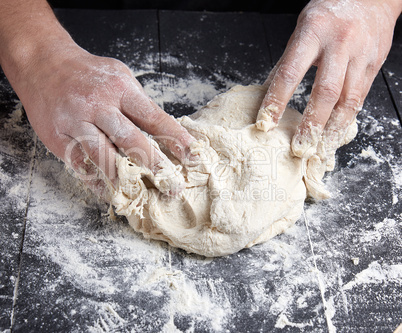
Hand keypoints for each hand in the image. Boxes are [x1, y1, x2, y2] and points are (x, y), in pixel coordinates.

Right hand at [0, 0, 194, 198]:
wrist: (44, 64)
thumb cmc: (89, 74)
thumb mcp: (120, 78)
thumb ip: (139, 105)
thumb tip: (165, 133)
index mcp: (120, 89)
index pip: (154, 118)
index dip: (175, 139)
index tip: (192, 156)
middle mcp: (99, 105)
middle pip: (132, 141)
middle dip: (155, 165)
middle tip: (172, 185)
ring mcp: (76, 122)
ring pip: (103, 156)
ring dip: (125, 178)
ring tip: (142, 193)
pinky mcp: (58, 137)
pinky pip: (80, 164)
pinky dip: (96, 181)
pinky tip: (110, 192)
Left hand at [256, 0, 400, 159]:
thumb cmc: (330, 12)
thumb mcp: (302, 29)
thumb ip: (288, 61)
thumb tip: (268, 91)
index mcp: (312, 33)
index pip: (290, 73)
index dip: (276, 101)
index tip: (265, 123)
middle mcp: (339, 44)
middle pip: (325, 92)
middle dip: (312, 124)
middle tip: (300, 147)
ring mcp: (360, 54)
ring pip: (348, 99)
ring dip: (333, 128)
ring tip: (320, 148)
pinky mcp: (374, 64)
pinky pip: (360, 97)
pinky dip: (347, 118)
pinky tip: (337, 133)